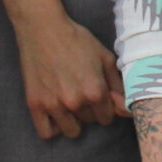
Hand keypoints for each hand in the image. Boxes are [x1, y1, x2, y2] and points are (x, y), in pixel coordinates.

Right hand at [14, 9, 125, 138]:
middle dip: (89, 110)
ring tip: (69, 102)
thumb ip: (117, 84)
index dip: (105, 107)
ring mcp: (54, 105)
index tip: (99, 96)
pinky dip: (54, 127)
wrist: (43, 28)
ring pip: (71, 130)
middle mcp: (75, 101)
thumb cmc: (76, 39)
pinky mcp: (35, 105)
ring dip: (73, 119)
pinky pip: (47, 133)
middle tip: (81, 91)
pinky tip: (56, 114)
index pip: (107, 117)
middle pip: (90, 121)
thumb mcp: (104, 57)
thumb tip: (127, 108)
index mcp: (95, 91)